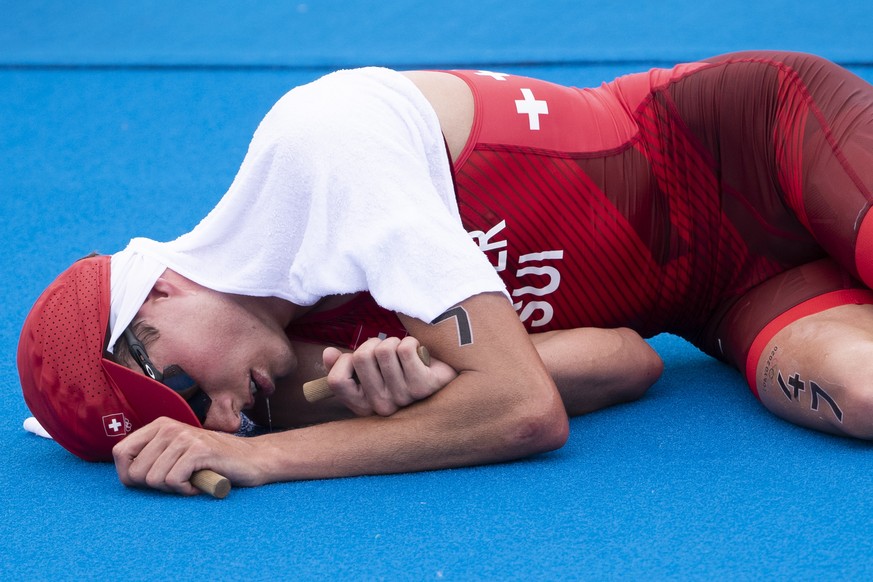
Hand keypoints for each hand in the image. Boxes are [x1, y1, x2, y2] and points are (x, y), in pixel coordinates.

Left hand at [112, 417, 267, 494]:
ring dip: (174, 488)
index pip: (120, 452)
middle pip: (136, 471)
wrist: (252, 458)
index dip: (128, 474)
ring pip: (155, 479)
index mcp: (159, 425)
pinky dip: (186, 489)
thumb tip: (125, 473)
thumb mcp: (177, 452)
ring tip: (191, 479)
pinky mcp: (199, 450)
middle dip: (155, 485)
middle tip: (177, 480)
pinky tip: (200, 482)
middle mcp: (169, 427)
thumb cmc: (211, 461)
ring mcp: (185, 437)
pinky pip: (174, 480)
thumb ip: (152, 456)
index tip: (149, 481)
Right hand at [322, 336, 457, 415]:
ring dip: (393, 342)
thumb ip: (343, 364)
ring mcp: (404, 398)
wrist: (439, 373)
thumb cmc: (400, 370)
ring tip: (403, 354)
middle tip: (387, 353)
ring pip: (384, 350)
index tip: (360, 359)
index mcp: (364, 406)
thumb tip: (328, 352)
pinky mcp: (424, 386)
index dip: (345, 360)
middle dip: (373, 344)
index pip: (337, 381)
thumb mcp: (369, 369)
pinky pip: (405, 349)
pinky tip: (418, 354)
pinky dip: (411, 342)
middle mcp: (382, 407)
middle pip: (361, 357)